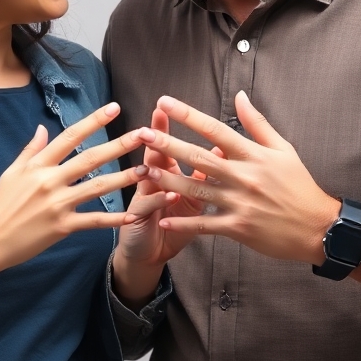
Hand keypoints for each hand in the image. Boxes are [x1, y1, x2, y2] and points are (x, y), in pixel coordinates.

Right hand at [0, 102, 144, 324]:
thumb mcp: (11, 173)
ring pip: (98, 188)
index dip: (94, 121)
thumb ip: (31, 150)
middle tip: (144, 133)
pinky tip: (133, 215)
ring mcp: (57, 204)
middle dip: (119, 145)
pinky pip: (94, 221)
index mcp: (38, 164)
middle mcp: (50, 180)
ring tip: (147, 170)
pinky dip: (114, 219)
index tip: (114, 108)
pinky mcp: (62, 227)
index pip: (70, 136)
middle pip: (90, 158)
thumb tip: (44, 128)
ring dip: (124, 178)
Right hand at [111, 108, 221, 308]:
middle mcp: (152, 181)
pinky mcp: (138, 218)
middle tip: (153, 122)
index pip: (168, 145)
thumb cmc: (175, 223)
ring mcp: (143, 198)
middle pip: (153, 156)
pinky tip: (169, 193)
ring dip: (151, 168)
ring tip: (156, 157)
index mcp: (166, 173)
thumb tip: (222, 147)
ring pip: (146, 179)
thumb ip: (203, 172)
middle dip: (154, 140)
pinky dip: (158, 200)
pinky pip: (148, 207)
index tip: (168, 106)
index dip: (166, 127)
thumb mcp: (192, 197)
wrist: (151, 254)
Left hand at [142, 92, 360, 281]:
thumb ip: (257, 123)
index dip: (188, 116)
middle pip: (199, 157)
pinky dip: (183, 221)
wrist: (319, 227)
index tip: (165, 102)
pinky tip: (162, 217)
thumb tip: (240, 95)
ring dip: (168, 180)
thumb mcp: (283, 149)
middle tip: (142, 134)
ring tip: (144, 170)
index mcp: (254, 154)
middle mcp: (244, 176)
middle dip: (168, 145)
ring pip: (196, 190)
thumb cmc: (300, 185)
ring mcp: (240, 203)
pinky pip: (204, 224)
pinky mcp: (238, 228)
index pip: (215, 130)